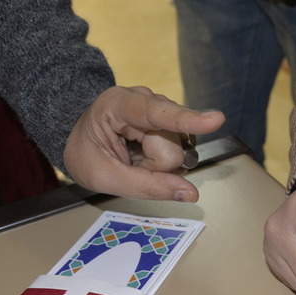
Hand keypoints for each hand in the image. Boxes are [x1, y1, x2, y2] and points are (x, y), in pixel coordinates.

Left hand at [63, 86, 224, 200]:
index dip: (188, 119)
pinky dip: (162, 161)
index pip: (157, 114)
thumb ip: (147, 187)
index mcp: (119, 105)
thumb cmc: (86, 152)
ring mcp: (162, 109)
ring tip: (134, 157)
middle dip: (153, 166)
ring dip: (158, 164)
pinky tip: (144, 153)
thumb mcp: (103, 176)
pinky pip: (181, 152)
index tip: (216, 119)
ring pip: (180, 152)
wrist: (79, 136)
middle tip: (127, 162)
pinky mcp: (172, 122)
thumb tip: (191, 194)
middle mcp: (146, 100)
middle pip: (172, 148)